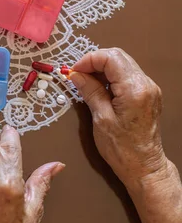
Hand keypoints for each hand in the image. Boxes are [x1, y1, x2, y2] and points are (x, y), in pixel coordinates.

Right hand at [72, 48, 181, 222]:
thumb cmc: (120, 147)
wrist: (143, 166)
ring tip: (85, 82)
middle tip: (77, 76)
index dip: (89, 60)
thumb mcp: (100, 118)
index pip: (111, 58)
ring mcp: (149, 88)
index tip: (73, 72)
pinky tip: (98, 88)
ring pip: (123, 64)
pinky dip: (110, 76)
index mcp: (134, 89)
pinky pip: (127, 75)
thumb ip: (90, 91)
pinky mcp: (147, 94)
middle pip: (118, 56)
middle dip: (94, 61)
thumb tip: (76, 74)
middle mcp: (146, 84)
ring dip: (102, 68)